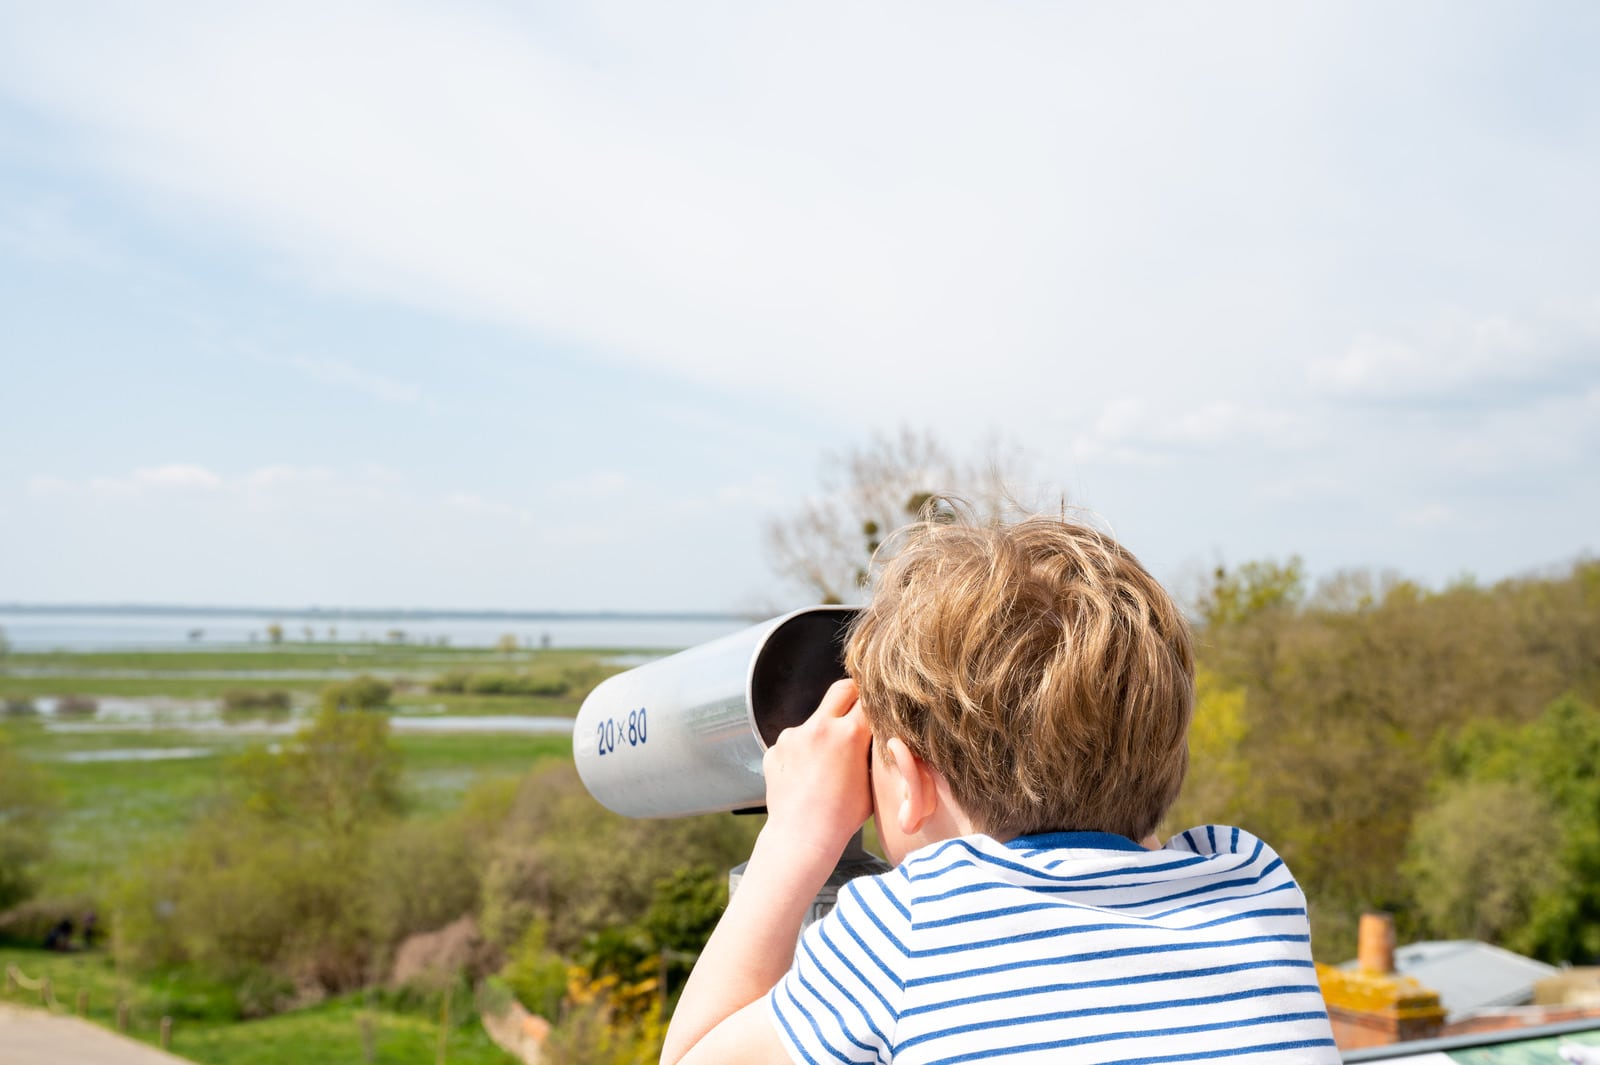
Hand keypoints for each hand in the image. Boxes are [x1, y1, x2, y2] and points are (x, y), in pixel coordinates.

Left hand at [761, 678, 872, 865]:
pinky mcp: (776, 749)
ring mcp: (793, 736)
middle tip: (859, 710)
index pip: (870, 699)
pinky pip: (794, 740)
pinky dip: (803, 751)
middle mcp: (820, 728)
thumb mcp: (872, 783)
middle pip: (842, 689)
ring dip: (825, 730)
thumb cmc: (842, 818)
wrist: (801, 838)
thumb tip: (878, 735)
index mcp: (849, 734)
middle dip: (854, 695)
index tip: (880, 708)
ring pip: (816, 718)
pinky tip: (807, 775)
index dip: (877, 703)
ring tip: (828, 763)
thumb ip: (874, 753)